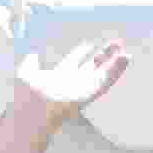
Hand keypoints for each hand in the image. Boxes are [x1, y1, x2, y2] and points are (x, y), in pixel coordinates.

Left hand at [12, 36, 132, 122]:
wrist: (32, 109)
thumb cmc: (26, 96)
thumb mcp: (26, 72)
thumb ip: (30, 62)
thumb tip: (34, 53)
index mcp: (59, 75)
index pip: (74, 60)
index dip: (82, 51)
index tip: (89, 42)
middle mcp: (73, 82)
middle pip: (92, 65)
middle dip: (103, 55)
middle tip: (115, 43)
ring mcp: (83, 88)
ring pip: (102, 73)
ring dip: (114, 63)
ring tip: (126, 52)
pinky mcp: (91, 93)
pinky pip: (106, 80)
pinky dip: (117, 70)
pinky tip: (126, 59)